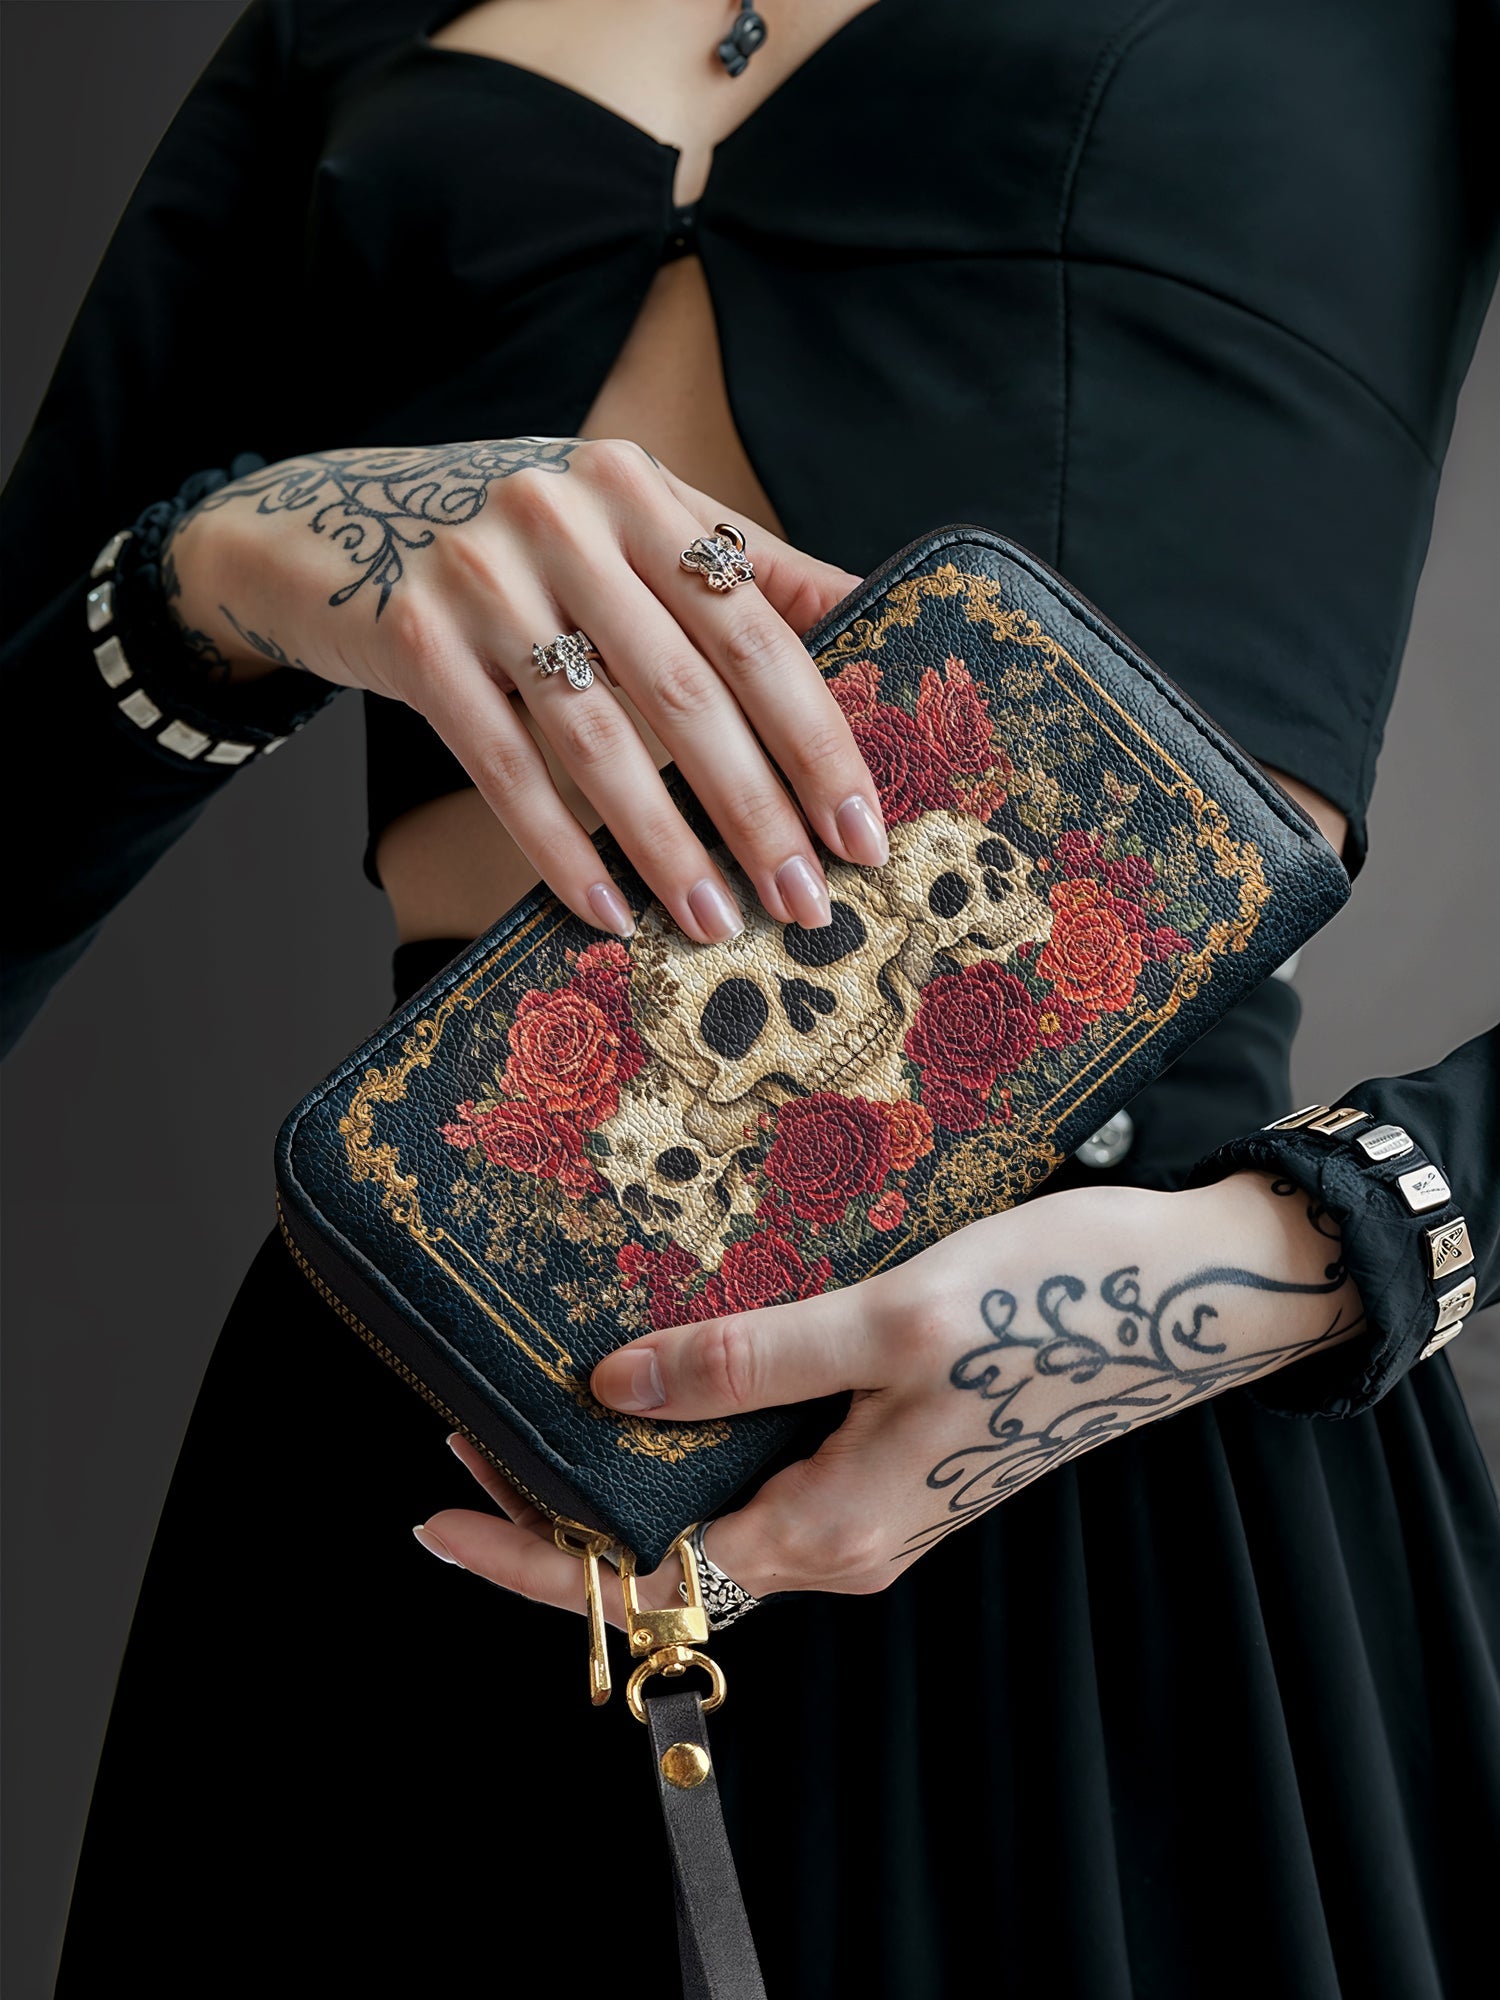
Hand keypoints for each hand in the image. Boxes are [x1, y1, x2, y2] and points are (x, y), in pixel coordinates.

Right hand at [161, 437, 887, 943]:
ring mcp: (480, 578)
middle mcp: (562, 518)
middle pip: (687, 690)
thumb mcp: (628, 523)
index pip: (754, 628)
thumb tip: (869, 612)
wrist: (334, 523)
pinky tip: (608, 910)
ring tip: (716, 921)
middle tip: (805, 900)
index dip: (815, 738)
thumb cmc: (521, 545)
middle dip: (757, 810)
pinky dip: (558, 848)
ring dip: (667, 846)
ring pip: (598, 738)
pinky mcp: (413, 640)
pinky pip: (503, 767)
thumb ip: (739, 565)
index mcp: (637, 489)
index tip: (860, 829)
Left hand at [414, 1171, 1365, 1617]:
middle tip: (461, 1428)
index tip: (434, 1511)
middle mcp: (846, 1530)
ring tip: (530, 1399)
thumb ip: (753, 1361)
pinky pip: (761, 1455)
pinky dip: (690, 1421)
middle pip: (665, 1550)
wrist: (1199, 1290)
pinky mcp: (891, 1439)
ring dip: (619, 1463)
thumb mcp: (896, 1321)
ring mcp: (869, 1488)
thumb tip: (615, 1388)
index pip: (648, 1584)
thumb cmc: (1063, 1304)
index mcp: (837, 1530)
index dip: (530, 1558)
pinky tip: (655, 1361)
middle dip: (555, 1510)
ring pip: (709, 1500)